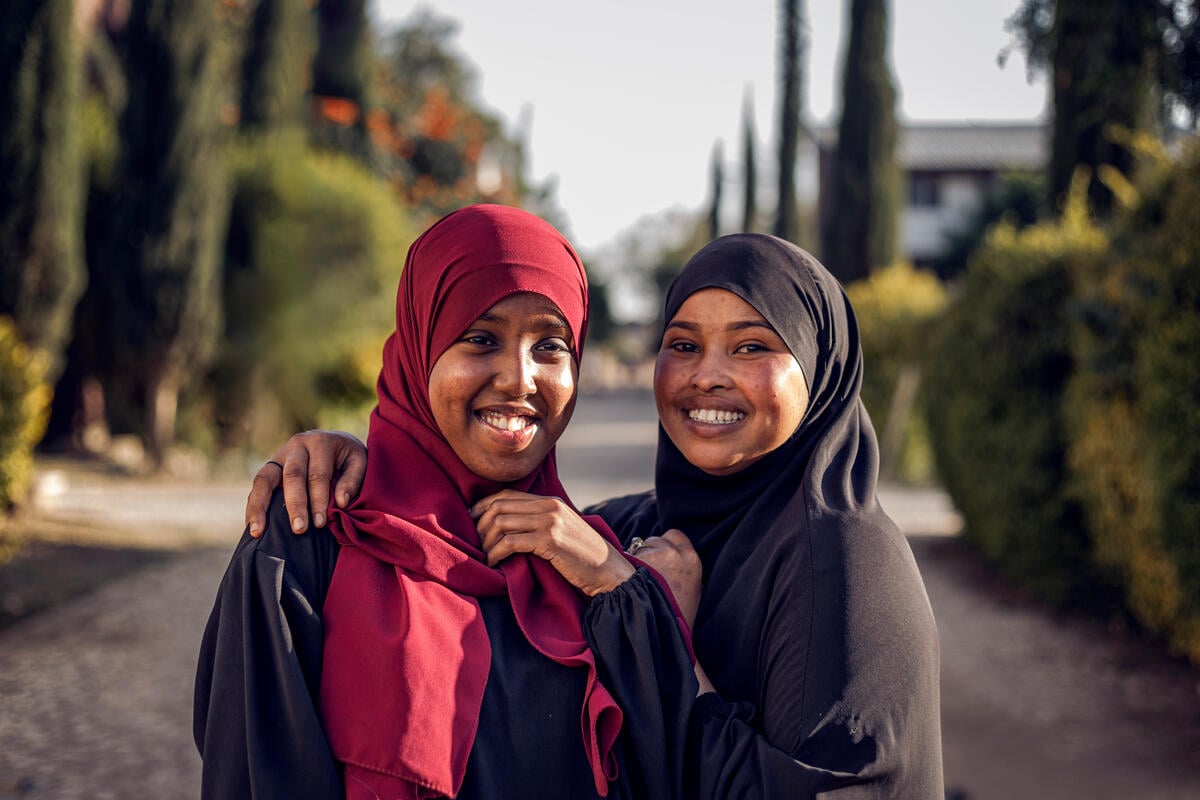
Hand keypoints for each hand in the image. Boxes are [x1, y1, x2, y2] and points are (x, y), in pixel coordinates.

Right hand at [245, 430, 366, 537]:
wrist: (336, 441)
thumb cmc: (349, 456)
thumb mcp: (359, 461)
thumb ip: (352, 480)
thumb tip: (341, 502)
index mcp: (320, 442)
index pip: (317, 474)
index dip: (319, 500)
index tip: (320, 524)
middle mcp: (297, 445)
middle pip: (292, 475)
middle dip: (295, 504)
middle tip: (299, 529)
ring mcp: (279, 455)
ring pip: (264, 478)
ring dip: (259, 506)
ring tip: (257, 532)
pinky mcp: (270, 466)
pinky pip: (258, 485)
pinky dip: (253, 505)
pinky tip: (252, 526)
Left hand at [471, 490, 635, 596]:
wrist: (608, 571)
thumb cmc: (582, 557)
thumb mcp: (562, 531)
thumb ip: (540, 522)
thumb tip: (508, 526)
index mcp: (551, 502)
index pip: (507, 495)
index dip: (483, 506)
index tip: (471, 521)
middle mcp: (549, 506)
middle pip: (500, 506)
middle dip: (480, 525)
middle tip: (475, 543)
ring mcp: (550, 522)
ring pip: (501, 523)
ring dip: (486, 541)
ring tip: (485, 555)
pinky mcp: (550, 540)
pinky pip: (510, 542)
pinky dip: (496, 553)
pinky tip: (494, 563)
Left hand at [626, 529, 701, 628]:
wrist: (662, 640)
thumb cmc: (678, 622)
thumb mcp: (693, 595)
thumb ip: (687, 574)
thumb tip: (678, 562)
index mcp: (692, 562)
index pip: (675, 536)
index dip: (666, 545)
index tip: (660, 558)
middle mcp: (673, 554)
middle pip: (654, 540)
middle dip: (649, 552)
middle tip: (644, 572)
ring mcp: (651, 557)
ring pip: (636, 547)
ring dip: (634, 560)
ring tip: (632, 584)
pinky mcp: (631, 563)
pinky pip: (622, 559)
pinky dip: (619, 568)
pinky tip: (621, 585)